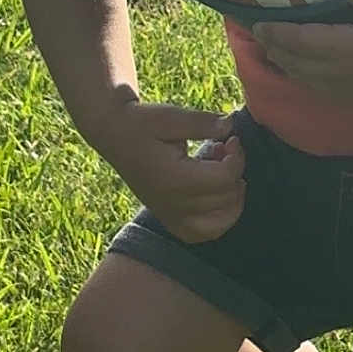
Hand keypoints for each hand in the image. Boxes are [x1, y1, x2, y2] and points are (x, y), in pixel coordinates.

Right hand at [100, 100, 245, 243]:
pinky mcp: (167, 217)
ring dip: (232, 199)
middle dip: (235, 171)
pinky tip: (217, 194)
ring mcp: (169, 214)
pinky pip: (200, 234)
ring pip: (218, 225)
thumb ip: (204, 123)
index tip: (231, 139)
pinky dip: (216, 220)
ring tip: (226, 174)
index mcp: (175, 179)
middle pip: (226, 199)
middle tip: (225, 149)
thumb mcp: (172, 117)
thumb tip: (230, 125)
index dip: (238, 156)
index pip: (225, 178)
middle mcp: (172, 204)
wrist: (114, 133)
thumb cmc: (143, 123)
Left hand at [252, 0, 352, 103]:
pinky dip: (307, 83)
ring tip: (274, 55)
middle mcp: (347, 71)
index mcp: (351, 47)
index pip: (303, 42)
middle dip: (277, 50)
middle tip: (260, 36)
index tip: (258, 25)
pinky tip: (305, 77)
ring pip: (310, 81)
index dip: (279, 34)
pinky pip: (326, 92)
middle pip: (300, 64)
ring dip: (288, 68)